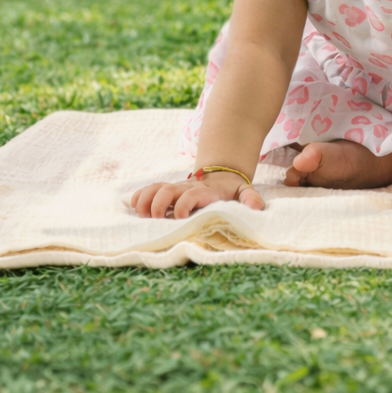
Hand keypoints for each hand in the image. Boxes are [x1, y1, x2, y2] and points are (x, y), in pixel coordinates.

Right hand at [130, 171, 264, 218]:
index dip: (183, 205)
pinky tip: (134, 207)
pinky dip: (139, 197)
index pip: (191, 196)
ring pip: (155, 188)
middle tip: (155, 219)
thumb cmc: (231, 189)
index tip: (179, 218)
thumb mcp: (244, 191)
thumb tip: (257, 208)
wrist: (221, 173)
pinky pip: (148, 189)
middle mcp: (186, 188)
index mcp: (204, 191)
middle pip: (167, 190)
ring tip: (141, 215)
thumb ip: (250, 198)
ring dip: (145, 200)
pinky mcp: (167, 189)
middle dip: (158, 204)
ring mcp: (175, 188)